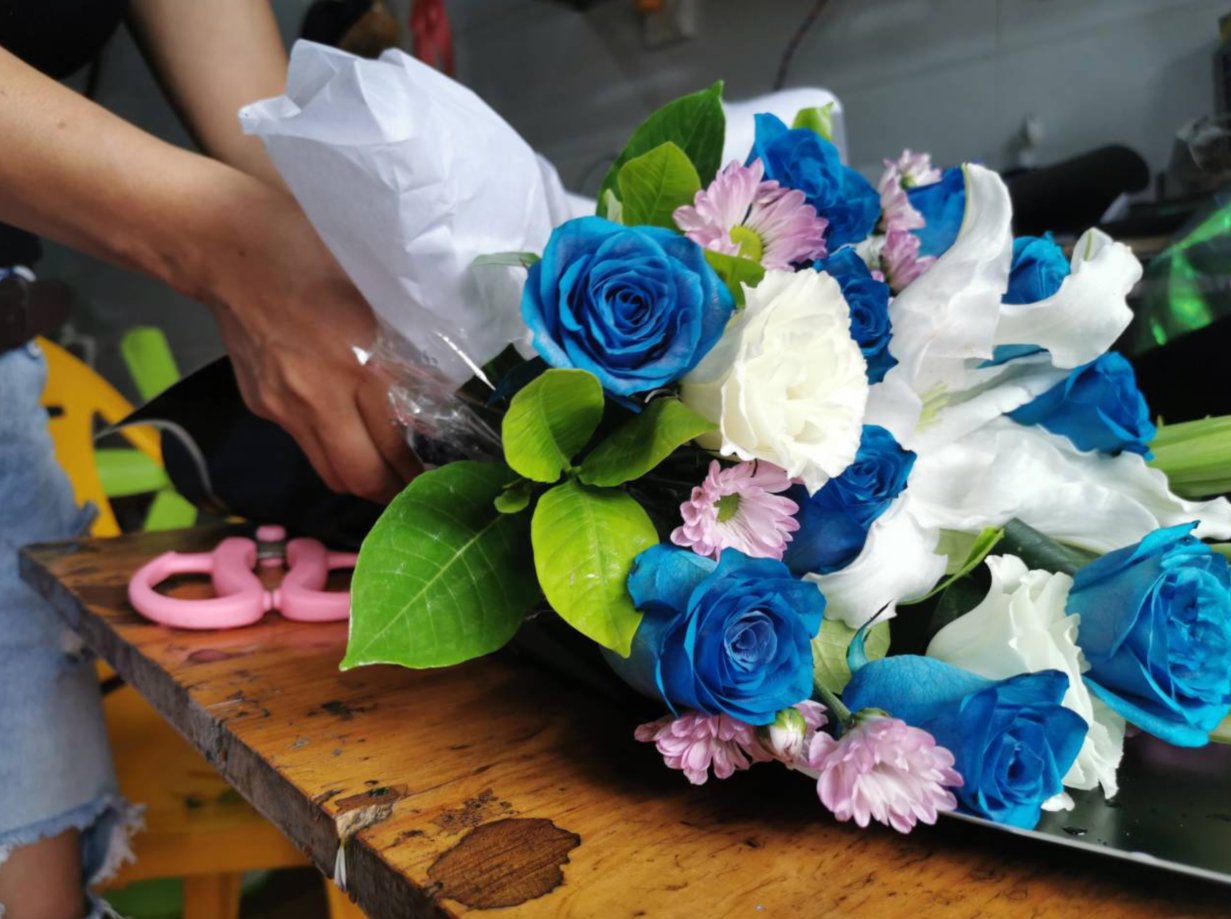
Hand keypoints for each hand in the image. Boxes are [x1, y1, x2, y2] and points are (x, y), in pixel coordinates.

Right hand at [199, 181, 420, 501]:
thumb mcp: (377, 292)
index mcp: (361, 366)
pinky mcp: (260, 403)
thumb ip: (405, 345)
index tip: (438, 480)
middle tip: (414, 491)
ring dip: (358, 478)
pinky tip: (342, 425)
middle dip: (389, 494)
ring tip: (385, 473)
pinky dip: (327, 444)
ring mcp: (284, 406)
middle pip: (358, 478)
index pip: (394, 448)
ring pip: (327, 470)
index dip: (417, 475)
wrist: (222, 244)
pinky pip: (301, 440)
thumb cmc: (310, 251)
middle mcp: (320, 398)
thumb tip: (438, 388)